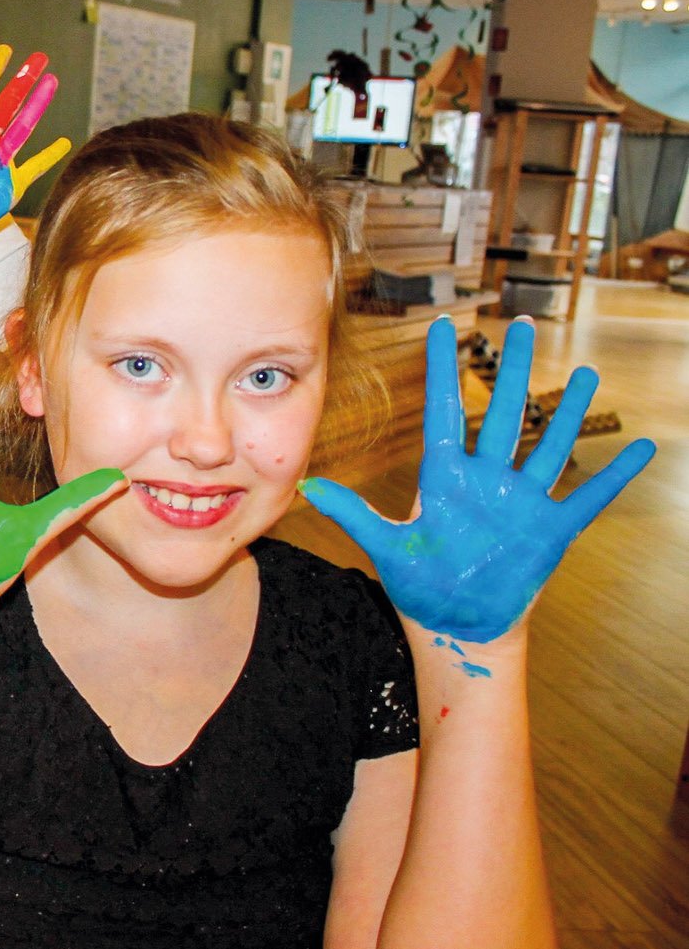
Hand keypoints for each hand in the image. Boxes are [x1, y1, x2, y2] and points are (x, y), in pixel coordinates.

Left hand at [0, 45, 71, 240]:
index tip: (5, 51)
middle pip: (7, 105)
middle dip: (23, 81)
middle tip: (40, 58)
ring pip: (22, 128)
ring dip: (37, 107)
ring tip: (52, 83)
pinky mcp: (7, 187)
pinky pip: (32, 168)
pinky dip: (47, 156)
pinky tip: (63, 142)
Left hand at [301, 317, 653, 654]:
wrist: (456, 625)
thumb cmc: (420, 585)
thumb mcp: (385, 547)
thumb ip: (352, 514)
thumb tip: (307, 487)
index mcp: (445, 477)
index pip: (445, 410)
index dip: (443, 369)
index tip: (441, 325)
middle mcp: (486, 479)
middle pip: (503, 413)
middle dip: (512, 369)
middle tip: (522, 323)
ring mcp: (521, 501)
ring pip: (548, 444)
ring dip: (567, 410)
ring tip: (585, 373)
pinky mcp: (551, 530)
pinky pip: (589, 497)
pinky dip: (615, 475)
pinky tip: (641, 447)